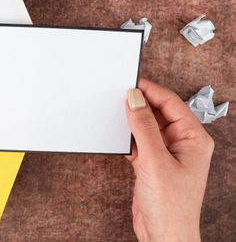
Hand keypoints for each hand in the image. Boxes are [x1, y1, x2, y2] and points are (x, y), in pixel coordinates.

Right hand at [126, 79, 213, 241]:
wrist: (164, 236)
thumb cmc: (171, 206)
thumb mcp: (155, 161)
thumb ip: (144, 128)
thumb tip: (135, 99)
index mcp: (194, 139)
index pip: (171, 104)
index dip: (151, 91)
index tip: (130, 84)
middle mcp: (182, 143)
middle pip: (159, 112)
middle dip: (140, 104)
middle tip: (119, 97)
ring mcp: (167, 153)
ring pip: (148, 126)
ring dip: (133, 121)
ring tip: (116, 116)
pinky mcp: (153, 163)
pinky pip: (140, 141)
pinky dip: (129, 138)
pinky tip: (120, 138)